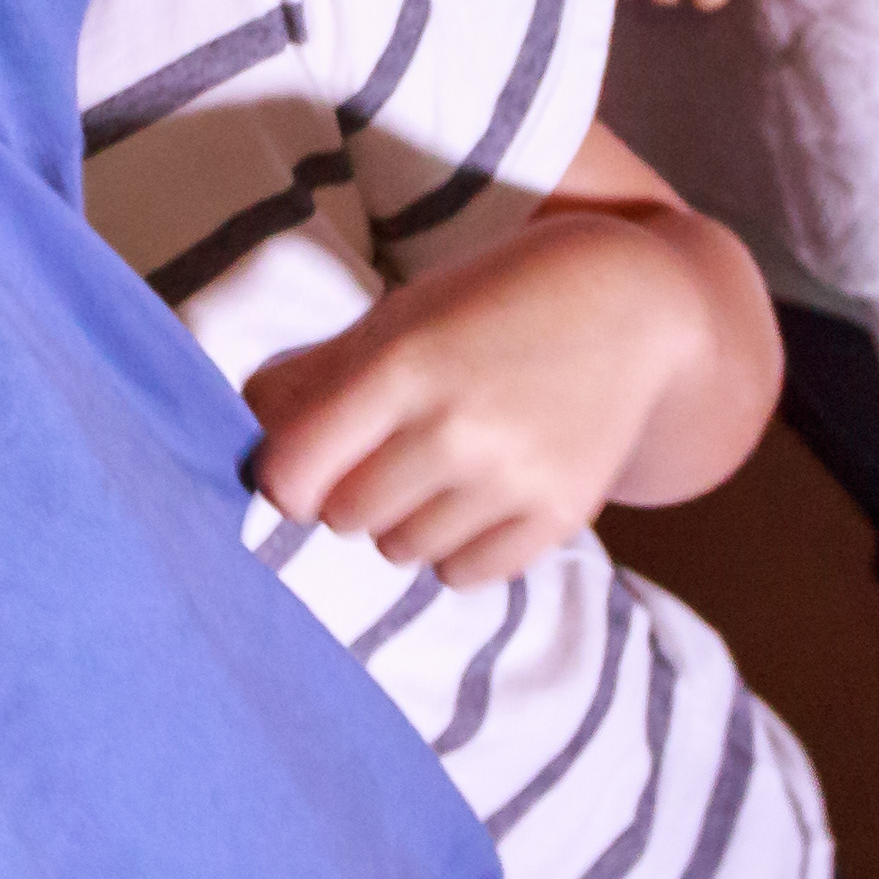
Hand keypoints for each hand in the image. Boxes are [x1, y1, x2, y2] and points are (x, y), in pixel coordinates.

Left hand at [241, 221, 700, 587]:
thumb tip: (248, 433)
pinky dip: (452, 548)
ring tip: (430, 468)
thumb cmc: (490, 303)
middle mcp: (458, 429)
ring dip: (397, 521)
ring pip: (398, 550)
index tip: (295, 465)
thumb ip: (315, 376)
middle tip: (377, 452)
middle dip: (343, 491)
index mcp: (404, 366)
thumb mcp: (397, 317)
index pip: (295, 472)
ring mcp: (514, 479)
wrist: (631, 305)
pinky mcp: (561, 516)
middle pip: (343, 515)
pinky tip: (469, 498)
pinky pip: (462, 574)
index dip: (280, 477)